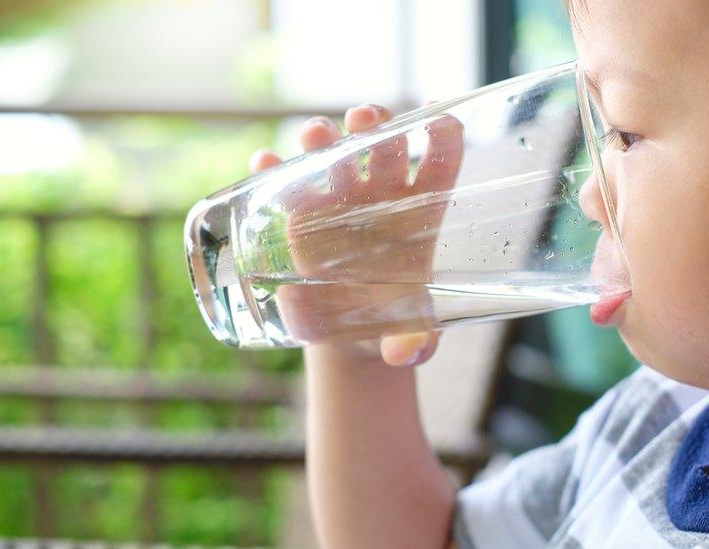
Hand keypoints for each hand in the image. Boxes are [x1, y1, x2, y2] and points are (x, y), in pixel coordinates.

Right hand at [248, 104, 462, 365]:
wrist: (354, 334)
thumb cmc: (394, 325)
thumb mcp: (410, 338)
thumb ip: (415, 342)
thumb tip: (407, 351)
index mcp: (425, 213)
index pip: (442, 162)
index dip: (444, 136)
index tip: (439, 118)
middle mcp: (385, 199)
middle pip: (385, 145)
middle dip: (375, 124)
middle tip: (364, 117)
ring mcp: (343, 203)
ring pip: (337, 155)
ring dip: (325, 136)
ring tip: (315, 134)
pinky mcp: (305, 217)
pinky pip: (289, 184)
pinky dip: (275, 168)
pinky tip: (265, 162)